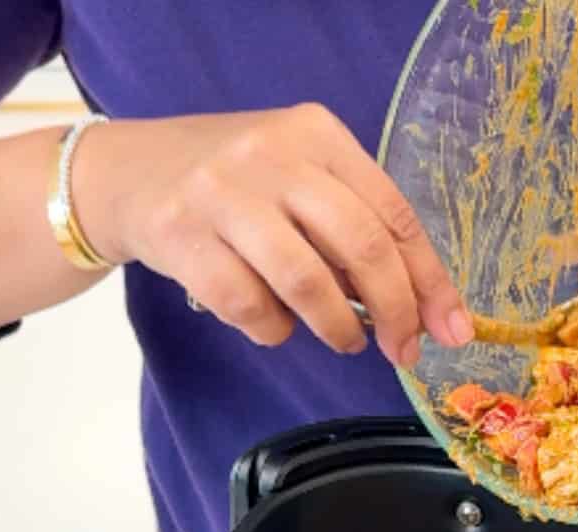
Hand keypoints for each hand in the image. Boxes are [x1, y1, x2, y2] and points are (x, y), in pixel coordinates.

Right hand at [73, 105, 473, 364]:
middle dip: (395, 311)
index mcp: (318, 135)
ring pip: (306, 280)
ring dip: (337, 327)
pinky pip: (248, 305)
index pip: (394, 215)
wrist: (127, 173)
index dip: (430, 281)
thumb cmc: (236, 190)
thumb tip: (422, 311)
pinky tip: (274, 325)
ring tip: (343, 340)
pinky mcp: (180, 234)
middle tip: (401, 350)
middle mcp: (272, 153)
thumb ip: (355, 232)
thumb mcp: (300, 184)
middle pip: (362, 245)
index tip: (450, 330)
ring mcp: (222, 191)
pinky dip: (273, 330)